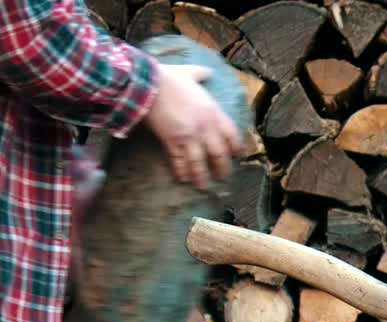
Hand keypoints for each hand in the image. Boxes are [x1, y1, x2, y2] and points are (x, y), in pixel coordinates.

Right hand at [143, 63, 242, 189]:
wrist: (149, 85)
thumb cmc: (170, 77)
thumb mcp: (191, 72)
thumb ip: (201, 74)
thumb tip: (208, 72)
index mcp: (212, 112)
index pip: (231, 134)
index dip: (236, 146)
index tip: (238, 155)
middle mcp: (204, 128)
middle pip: (219, 153)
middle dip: (222, 167)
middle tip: (223, 176)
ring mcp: (188, 137)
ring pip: (200, 162)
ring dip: (202, 176)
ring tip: (203, 185)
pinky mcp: (172, 142)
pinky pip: (179, 161)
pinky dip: (181, 172)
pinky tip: (183, 179)